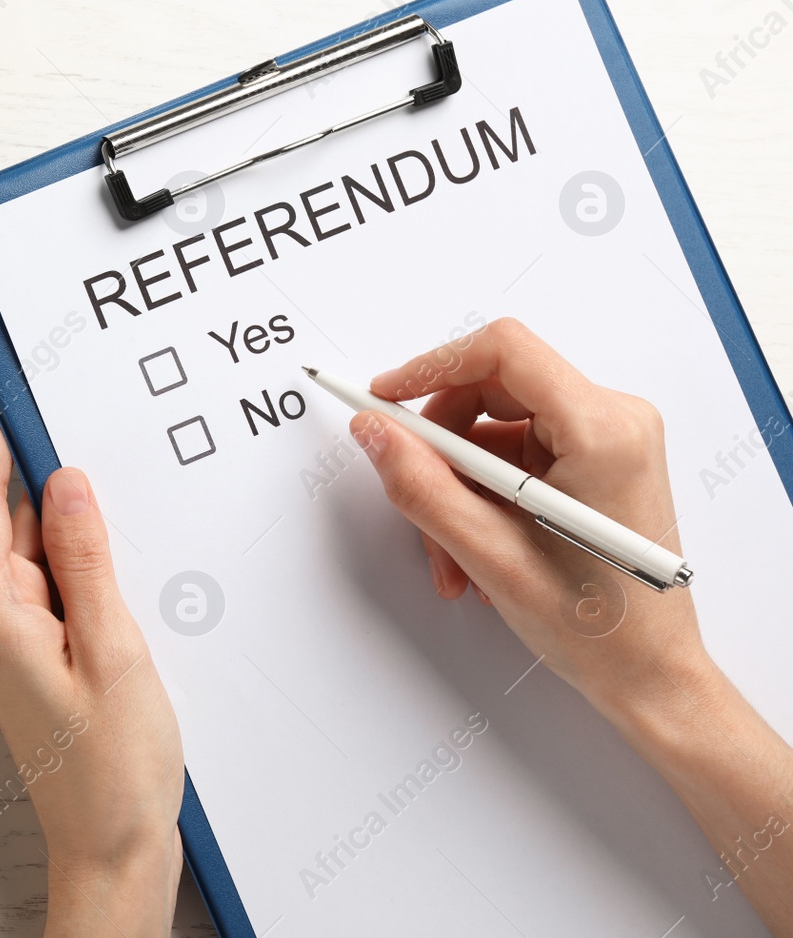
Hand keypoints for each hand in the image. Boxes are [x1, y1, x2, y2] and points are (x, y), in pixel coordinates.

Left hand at [0, 406, 183, 936]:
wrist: (115, 851)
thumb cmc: (112, 771)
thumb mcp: (113, 649)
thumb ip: (87, 560)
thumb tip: (66, 483)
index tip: (14, 391)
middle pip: (11, 520)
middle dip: (50, 477)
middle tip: (98, 434)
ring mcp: (19, 639)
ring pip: (41, 553)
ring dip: (76, 527)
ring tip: (127, 510)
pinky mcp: (45, 655)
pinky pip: (59, 588)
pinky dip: (88, 566)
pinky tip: (127, 565)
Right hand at [352, 317, 707, 728]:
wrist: (649, 673)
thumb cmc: (600, 627)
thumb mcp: (490, 555)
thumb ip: (421, 485)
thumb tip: (376, 432)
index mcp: (603, 431)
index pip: (503, 351)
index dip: (432, 366)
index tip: (387, 398)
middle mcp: (614, 422)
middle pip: (493, 390)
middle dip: (442, 448)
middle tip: (416, 496)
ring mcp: (607, 441)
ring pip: (495, 430)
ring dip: (458, 486)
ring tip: (453, 553)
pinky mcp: (595, 462)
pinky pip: (513, 455)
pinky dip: (482, 496)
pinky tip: (477, 547)